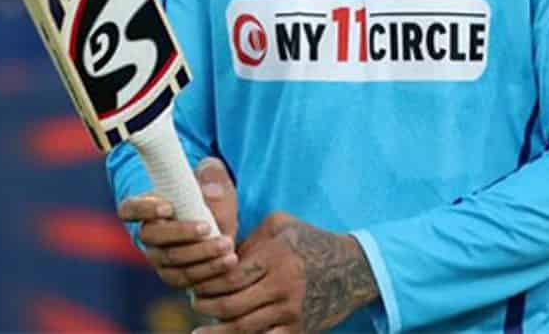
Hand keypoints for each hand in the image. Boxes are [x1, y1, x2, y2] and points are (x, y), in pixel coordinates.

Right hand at [117, 157, 239, 289]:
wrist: (219, 221)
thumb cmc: (209, 192)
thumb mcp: (213, 176)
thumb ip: (213, 177)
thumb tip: (211, 194)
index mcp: (147, 205)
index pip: (129, 209)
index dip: (143, 209)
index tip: (168, 207)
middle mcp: (148, 235)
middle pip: (154, 237)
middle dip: (181, 233)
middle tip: (208, 227)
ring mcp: (159, 259)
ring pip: (173, 260)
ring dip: (201, 254)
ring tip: (227, 245)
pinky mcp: (176, 276)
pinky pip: (188, 279)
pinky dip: (209, 271)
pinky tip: (229, 261)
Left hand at [190, 212, 377, 333]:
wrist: (353, 267)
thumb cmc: (311, 240)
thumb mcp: (281, 224)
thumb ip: (250, 238)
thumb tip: (221, 257)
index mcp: (274, 257)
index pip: (229, 276)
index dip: (207, 283)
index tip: (195, 283)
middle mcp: (281, 285)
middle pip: (231, 305)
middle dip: (207, 308)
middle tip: (195, 304)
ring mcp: (291, 310)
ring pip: (243, 328)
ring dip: (218, 331)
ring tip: (200, 332)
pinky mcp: (299, 329)